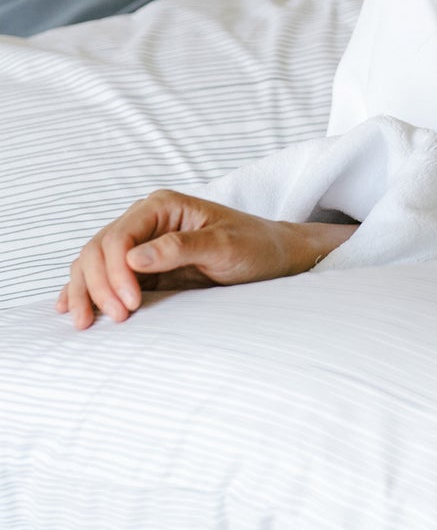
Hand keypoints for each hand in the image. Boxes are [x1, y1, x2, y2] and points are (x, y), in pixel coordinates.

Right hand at [56, 191, 349, 330]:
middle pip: (99, 249)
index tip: (130, 304)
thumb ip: (181, 249)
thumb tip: (133, 257)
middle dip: (96, 285)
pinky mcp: (142, 265)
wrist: (275, 256)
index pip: (120, 236)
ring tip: (83, 322)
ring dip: (85, 290)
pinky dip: (86, 290)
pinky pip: (103, 275)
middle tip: (113, 320)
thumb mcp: (225, 246)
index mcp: (163, 206)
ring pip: (93, 262)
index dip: (115, 271)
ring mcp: (141, 242)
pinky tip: (69, 307)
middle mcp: (145, 220)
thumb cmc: (256, 246)